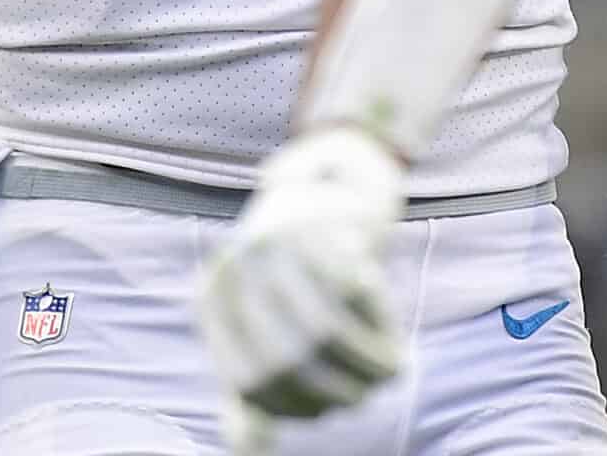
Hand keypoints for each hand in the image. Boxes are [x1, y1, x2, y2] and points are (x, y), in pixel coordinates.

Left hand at [200, 127, 406, 422]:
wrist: (332, 178)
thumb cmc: (294, 262)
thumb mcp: (257, 312)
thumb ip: (251, 374)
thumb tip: (245, 446)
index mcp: (214, 295)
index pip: (249, 380)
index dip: (291, 407)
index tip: (325, 410)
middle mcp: (241, 266)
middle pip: (289, 359)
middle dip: (337, 390)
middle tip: (366, 395)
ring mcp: (283, 241)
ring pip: (326, 331)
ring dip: (366, 362)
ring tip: (390, 368)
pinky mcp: (329, 222)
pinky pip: (360, 295)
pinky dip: (381, 322)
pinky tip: (393, 329)